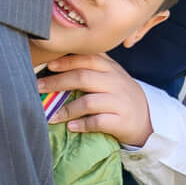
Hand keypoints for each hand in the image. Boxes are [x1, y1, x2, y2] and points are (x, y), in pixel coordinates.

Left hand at [36, 52, 151, 147]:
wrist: (147, 120)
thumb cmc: (121, 96)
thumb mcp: (112, 76)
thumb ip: (93, 65)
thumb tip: (58, 57)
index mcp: (111, 69)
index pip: (88, 59)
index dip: (67, 61)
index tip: (48, 65)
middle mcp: (115, 83)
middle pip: (83, 78)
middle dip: (58, 82)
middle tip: (38, 88)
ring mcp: (119, 102)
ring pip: (88, 102)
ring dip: (66, 109)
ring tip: (50, 115)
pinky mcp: (121, 122)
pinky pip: (98, 122)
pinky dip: (82, 124)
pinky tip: (70, 127)